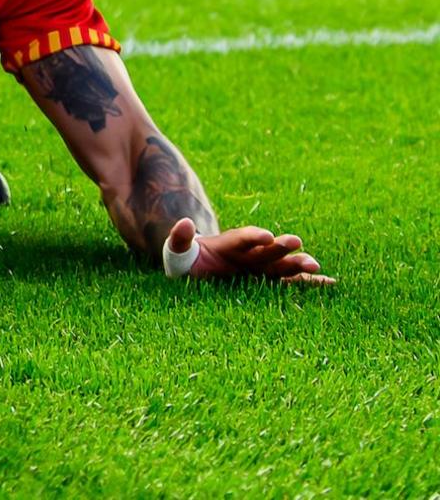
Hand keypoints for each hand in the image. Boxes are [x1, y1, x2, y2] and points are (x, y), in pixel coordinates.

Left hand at [167, 218, 336, 285]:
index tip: (265, 235)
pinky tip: (329, 283)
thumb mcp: (177, 252)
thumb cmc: (188, 260)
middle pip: (267, 249)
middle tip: (296, 242)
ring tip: (314, 265)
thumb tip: (182, 222)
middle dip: (280, 246)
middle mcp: (250, 253)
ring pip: (282, 264)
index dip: (253, 236)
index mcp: (229, 244)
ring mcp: (261, 267)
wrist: (198, 269)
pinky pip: (290, 281)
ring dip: (297, 263)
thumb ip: (179, 239)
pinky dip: (308, 282)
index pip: (242, 238)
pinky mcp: (268, 280)